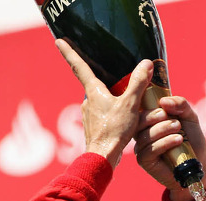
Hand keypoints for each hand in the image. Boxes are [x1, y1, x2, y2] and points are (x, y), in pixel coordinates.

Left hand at [56, 39, 151, 167]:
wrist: (103, 156)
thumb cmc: (114, 130)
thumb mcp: (130, 104)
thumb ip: (138, 83)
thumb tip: (146, 64)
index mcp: (94, 91)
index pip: (79, 66)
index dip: (69, 52)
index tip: (59, 40)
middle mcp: (88, 100)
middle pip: (94, 83)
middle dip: (102, 79)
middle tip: (113, 74)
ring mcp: (89, 114)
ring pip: (100, 100)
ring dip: (110, 98)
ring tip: (125, 101)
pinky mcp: (93, 126)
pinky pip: (103, 112)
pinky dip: (111, 111)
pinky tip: (122, 117)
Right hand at [134, 96, 205, 200]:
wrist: (198, 163)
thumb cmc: (192, 139)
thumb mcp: (189, 117)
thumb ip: (180, 104)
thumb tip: (163, 101)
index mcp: (149, 121)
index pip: (139, 109)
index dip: (147, 105)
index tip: (163, 106)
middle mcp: (142, 133)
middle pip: (139, 122)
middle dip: (154, 117)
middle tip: (170, 117)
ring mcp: (141, 147)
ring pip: (144, 136)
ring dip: (162, 130)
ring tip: (178, 128)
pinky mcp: (145, 161)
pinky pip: (149, 150)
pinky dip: (164, 143)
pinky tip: (178, 140)